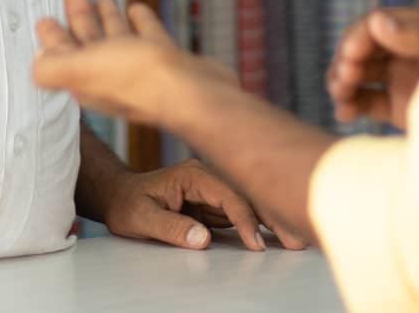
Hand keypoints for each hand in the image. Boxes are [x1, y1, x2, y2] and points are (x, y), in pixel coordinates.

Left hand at [33, 0, 234, 128]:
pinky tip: (137, 10)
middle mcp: (112, 76)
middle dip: (78, 17)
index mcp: (87, 80)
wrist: (192, 92)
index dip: (52, 37)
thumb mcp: (81, 69)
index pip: (62, 56)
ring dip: (106, 19)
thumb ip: (52, 68)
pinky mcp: (166, 61)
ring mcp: (141, 69)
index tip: (45, 18)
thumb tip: (35, 67)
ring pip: (117, 39)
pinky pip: (148, 37)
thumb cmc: (138, 79)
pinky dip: (140, 23)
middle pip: (88, 42)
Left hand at [102, 159, 306, 252]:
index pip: (229, 195)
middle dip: (273, 215)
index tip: (257, 245)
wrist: (120, 196)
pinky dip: (262, 223)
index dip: (245, 219)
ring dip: (273, 220)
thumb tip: (202, 239)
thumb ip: (170, 227)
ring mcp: (215, 189)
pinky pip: (243, 211)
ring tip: (297, 240)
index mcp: (194, 174)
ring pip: (251, 202)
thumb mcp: (140, 217)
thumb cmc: (128, 204)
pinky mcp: (216, 202)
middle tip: (297, 240)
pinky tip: (280, 234)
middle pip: (248, 194)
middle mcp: (210, 176)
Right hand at [327, 6, 418, 128]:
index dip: (359, 36)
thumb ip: (417, 38)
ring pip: (360, 72)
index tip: (351, 56)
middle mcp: (413, 48)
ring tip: (340, 96)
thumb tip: (377, 20)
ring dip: (343, 80)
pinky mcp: (399, 106)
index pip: (382, 21)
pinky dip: (349, 104)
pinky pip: (365, 99)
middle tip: (344, 79)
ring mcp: (405, 77)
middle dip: (348, 59)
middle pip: (365, 45)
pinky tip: (344, 114)